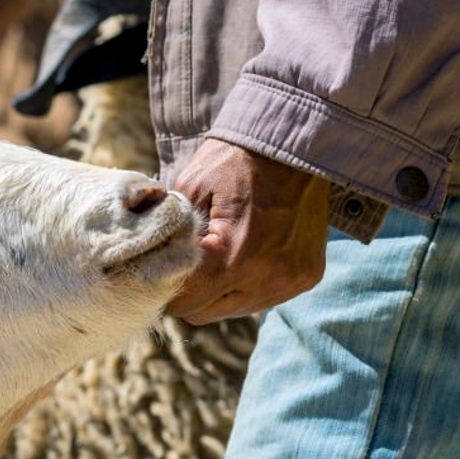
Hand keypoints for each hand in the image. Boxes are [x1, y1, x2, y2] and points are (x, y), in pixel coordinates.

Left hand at [168, 138, 328, 323]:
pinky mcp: (306, 278)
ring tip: (221, 254)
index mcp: (233, 257)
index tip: (164, 265)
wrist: (294, 145)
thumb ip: (170, 237)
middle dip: (192, 291)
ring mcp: (290, 282)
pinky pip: (262, 298)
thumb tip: (153, 269)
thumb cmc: (233, 161)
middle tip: (190, 260)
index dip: (167, 286)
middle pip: (205, 313)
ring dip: (220, 290)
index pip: (184, 303)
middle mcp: (267, 278)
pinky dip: (248, 283)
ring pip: (233, 310)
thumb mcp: (189, 190)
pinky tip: (247, 254)